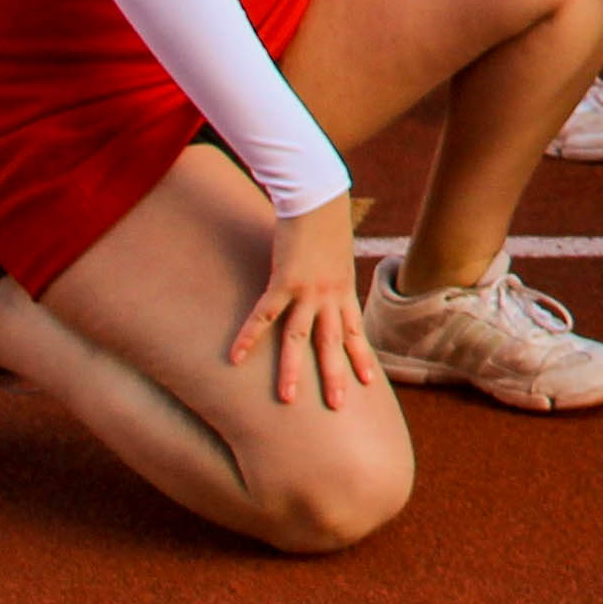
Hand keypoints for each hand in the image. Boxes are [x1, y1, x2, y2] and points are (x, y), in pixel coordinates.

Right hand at [232, 197, 374, 414]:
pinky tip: (235, 357)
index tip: (367, 382)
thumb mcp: (336, 256)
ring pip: (300, 337)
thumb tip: (327, 286)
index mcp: (344, 291)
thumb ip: (332, 276)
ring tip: (287, 398)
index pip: (355, 332)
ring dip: (293, 369)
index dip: (360, 357)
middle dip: (335, 374)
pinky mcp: (284, 280)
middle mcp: (330, 295)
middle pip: (333, 343)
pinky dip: (249, 336)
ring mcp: (308, 290)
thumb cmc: (325, 223)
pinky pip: (264, 315)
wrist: (319, 197)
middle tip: (338, 406)